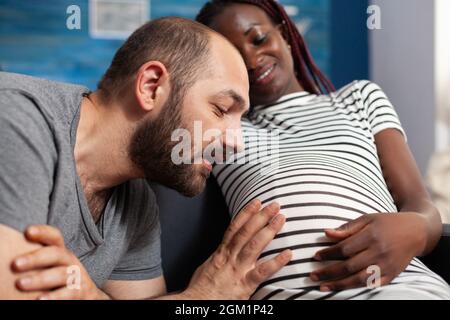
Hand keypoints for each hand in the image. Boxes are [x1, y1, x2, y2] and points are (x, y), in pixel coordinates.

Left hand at [11, 225, 107, 299]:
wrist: (85, 293)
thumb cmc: (59, 281)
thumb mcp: (50, 267)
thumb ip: (35, 262)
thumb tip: (9, 260)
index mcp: (60, 252)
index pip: (54, 237)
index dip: (43, 232)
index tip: (27, 232)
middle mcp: (70, 261)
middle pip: (56, 254)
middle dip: (35, 258)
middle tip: (15, 264)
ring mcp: (77, 276)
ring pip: (61, 274)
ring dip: (41, 279)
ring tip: (21, 284)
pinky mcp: (81, 291)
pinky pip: (70, 293)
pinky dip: (55, 296)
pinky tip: (40, 299)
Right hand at [183, 199, 291, 299]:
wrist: (197, 302)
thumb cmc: (201, 288)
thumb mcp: (207, 267)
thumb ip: (219, 257)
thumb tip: (225, 249)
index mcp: (221, 252)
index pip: (234, 227)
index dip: (246, 213)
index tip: (256, 202)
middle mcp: (230, 257)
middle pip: (247, 231)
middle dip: (261, 216)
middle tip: (274, 204)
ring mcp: (238, 270)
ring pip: (255, 245)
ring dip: (269, 230)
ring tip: (281, 219)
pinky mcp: (245, 285)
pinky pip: (263, 272)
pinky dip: (276, 262)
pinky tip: (288, 253)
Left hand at [310, 212, 426, 291]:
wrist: (416, 232)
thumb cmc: (387, 223)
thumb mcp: (367, 219)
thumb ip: (347, 227)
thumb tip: (326, 233)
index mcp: (371, 236)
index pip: (344, 248)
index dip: (328, 253)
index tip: (316, 256)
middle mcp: (379, 252)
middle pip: (349, 266)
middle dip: (328, 272)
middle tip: (312, 276)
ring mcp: (386, 266)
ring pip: (358, 279)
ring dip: (338, 285)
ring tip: (323, 287)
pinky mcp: (392, 275)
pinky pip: (371, 284)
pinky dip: (357, 288)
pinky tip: (344, 289)